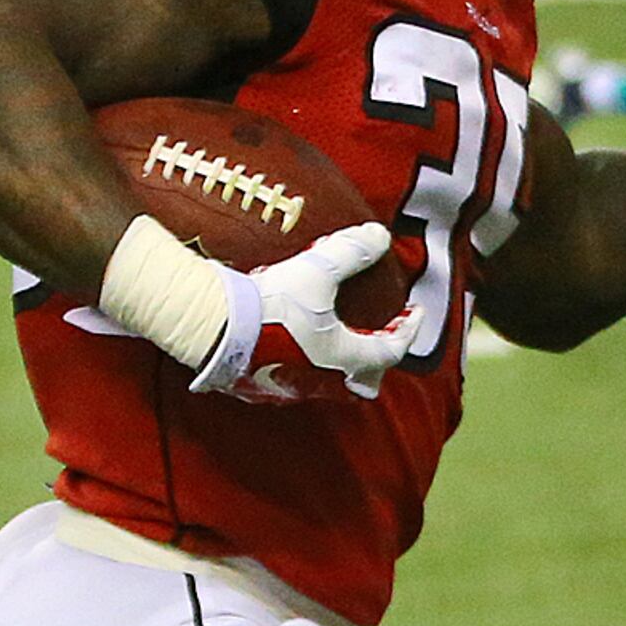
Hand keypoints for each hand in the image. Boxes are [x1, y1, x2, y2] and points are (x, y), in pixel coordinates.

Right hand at [194, 220, 410, 401]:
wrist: (211, 326)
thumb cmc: (270, 305)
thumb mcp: (316, 270)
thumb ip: (352, 252)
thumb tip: (380, 236)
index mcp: (342, 358)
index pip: (392, 350)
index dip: (409, 329)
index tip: (414, 312)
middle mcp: (320, 382)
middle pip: (364, 380)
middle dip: (376, 357)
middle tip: (378, 332)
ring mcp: (289, 389)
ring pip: (329, 383)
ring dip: (339, 360)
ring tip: (334, 333)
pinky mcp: (259, 389)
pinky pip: (293, 380)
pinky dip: (304, 363)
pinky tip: (292, 342)